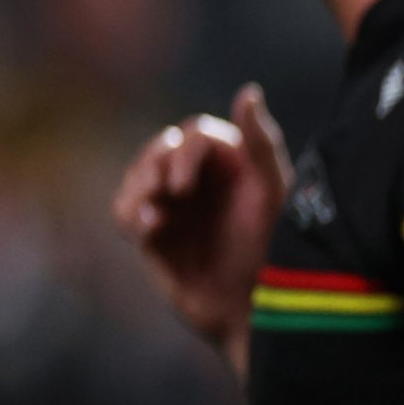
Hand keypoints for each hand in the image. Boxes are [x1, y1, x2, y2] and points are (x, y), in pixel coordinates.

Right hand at [112, 82, 291, 367]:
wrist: (258, 313)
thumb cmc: (277, 253)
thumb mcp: (275, 194)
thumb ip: (261, 143)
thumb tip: (249, 91)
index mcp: (229, 163)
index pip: (193, 135)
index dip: (184, 153)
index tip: (185, 185)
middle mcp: (198, 181)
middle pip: (158, 150)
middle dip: (154, 166)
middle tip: (165, 192)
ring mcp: (173, 209)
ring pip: (136, 179)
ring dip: (138, 187)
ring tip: (154, 213)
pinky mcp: (153, 238)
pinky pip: (126, 214)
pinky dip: (130, 214)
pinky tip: (149, 227)